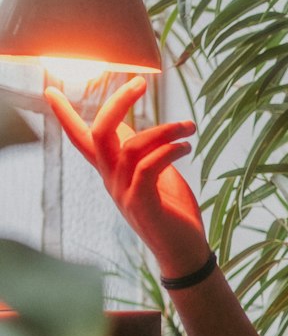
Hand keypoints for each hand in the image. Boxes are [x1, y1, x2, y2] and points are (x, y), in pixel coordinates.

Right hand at [45, 76, 209, 276]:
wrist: (184, 253)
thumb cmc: (173, 213)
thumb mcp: (155, 177)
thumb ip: (141, 153)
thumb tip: (129, 127)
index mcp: (111, 172)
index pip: (80, 139)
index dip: (65, 115)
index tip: (50, 90)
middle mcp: (111, 180)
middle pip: (99, 133)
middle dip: (116, 103)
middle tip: (140, 82)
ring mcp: (124, 193)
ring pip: (130, 146)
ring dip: (163, 130)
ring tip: (189, 126)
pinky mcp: (142, 203)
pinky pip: (148, 167)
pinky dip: (168, 151)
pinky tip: (187, 146)